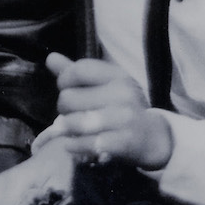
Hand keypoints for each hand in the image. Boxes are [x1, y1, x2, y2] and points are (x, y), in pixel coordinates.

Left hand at [49, 52, 172, 170]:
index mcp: (118, 76)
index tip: (66, 88)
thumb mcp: (105, 86)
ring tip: (69, 131)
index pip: (79, 69)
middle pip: (69, 98)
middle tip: (70, 115)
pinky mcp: (123, 142)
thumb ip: (77, 74)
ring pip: (74, 122)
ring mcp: (124, 118)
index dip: (64, 79)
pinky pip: (86, 143)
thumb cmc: (122, 108)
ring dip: (66, 129)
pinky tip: (72, 145)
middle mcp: (123, 93)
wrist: (153, 138)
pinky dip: (74, 145)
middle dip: (63, 109)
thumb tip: (50, 58)